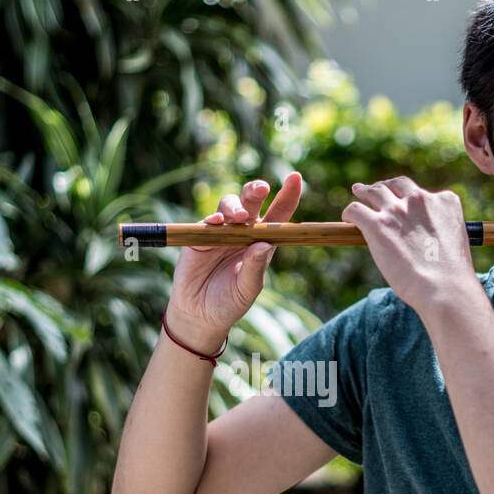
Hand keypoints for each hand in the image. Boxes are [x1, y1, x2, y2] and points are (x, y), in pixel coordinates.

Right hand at [165, 172, 303, 353]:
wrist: (199, 315)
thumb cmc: (229, 303)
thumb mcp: (247, 289)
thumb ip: (255, 268)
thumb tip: (263, 245)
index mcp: (262, 242)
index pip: (278, 214)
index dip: (288, 195)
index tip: (295, 177)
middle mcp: (243, 232)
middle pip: (251, 202)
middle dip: (256, 190)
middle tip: (262, 188)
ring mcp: (221, 232)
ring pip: (229, 206)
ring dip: (235, 207)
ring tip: (238, 218)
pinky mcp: (200, 237)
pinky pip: (207, 221)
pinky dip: (213, 218)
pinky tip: (216, 222)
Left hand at [342, 176, 474, 315]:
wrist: (444, 287)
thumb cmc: (451, 276)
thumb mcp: (453, 242)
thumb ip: (437, 232)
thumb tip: (419, 241)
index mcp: (445, 202)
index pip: (423, 193)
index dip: (411, 199)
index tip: (404, 205)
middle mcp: (421, 200)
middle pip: (397, 185)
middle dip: (386, 186)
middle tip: (376, 189)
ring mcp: (397, 210)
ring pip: (375, 192)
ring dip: (366, 191)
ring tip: (358, 192)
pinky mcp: (377, 224)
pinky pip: (357, 210)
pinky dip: (350, 212)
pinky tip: (348, 218)